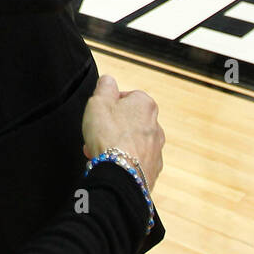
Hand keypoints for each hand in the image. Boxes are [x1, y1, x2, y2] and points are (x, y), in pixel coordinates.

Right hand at [81, 75, 164, 191]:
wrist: (121, 173)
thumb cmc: (109, 135)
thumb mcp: (98, 101)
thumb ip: (104, 87)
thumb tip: (109, 80)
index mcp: (145, 104)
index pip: (126, 96)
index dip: (108, 105)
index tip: (98, 113)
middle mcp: (156, 124)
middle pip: (130, 120)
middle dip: (112, 126)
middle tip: (97, 133)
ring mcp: (156, 147)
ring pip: (132, 140)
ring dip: (117, 143)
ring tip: (100, 150)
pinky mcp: (153, 167)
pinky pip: (136, 158)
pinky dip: (124, 159)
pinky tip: (110, 162)